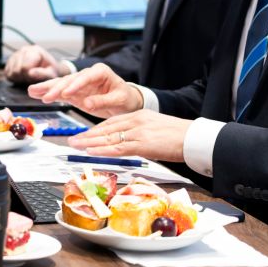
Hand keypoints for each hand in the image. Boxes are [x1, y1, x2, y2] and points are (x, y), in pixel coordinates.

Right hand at [4, 44, 66, 83]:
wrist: (48, 68)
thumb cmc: (51, 70)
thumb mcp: (51, 73)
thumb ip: (42, 73)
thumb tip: (30, 73)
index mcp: (35, 51)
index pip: (24, 67)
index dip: (29, 76)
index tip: (35, 77)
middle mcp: (24, 50)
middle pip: (16, 70)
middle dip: (24, 77)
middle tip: (32, 77)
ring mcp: (16, 54)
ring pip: (10, 72)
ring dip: (19, 78)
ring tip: (28, 76)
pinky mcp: (10, 61)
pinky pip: (7, 73)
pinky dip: (14, 77)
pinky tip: (22, 75)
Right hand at [29, 63, 143, 116]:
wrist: (126, 102)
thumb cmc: (125, 98)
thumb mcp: (119, 100)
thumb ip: (103, 101)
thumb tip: (87, 103)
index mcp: (100, 72)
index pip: (85, 77)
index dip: (74, 85)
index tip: (66, 93)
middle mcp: (87, 75)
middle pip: (69, 80)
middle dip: (56, 88)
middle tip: (45, 96)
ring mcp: (79, 84)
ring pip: (61, 84)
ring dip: (47, 88)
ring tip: (32, 91)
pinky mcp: (75, 93)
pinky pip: (60, 93)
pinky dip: (49, 94)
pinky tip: (37, 94)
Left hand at [67, 110, 189, 161]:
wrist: (195, 138)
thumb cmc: (180, 136)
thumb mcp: (157, 128)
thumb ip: (141, 132)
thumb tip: (130, 143)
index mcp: (139, 115)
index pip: (112, 122)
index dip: (96, 130)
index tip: (85, 135)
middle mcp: (136, 121)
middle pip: (106, 128)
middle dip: (88, 135)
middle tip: (72, 139)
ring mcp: (138, 132)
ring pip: (108, 138)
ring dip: (89, 142)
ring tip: (74, 145)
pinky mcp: (142, 144)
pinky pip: (118, 148)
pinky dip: (102, 149)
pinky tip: (90, 151)